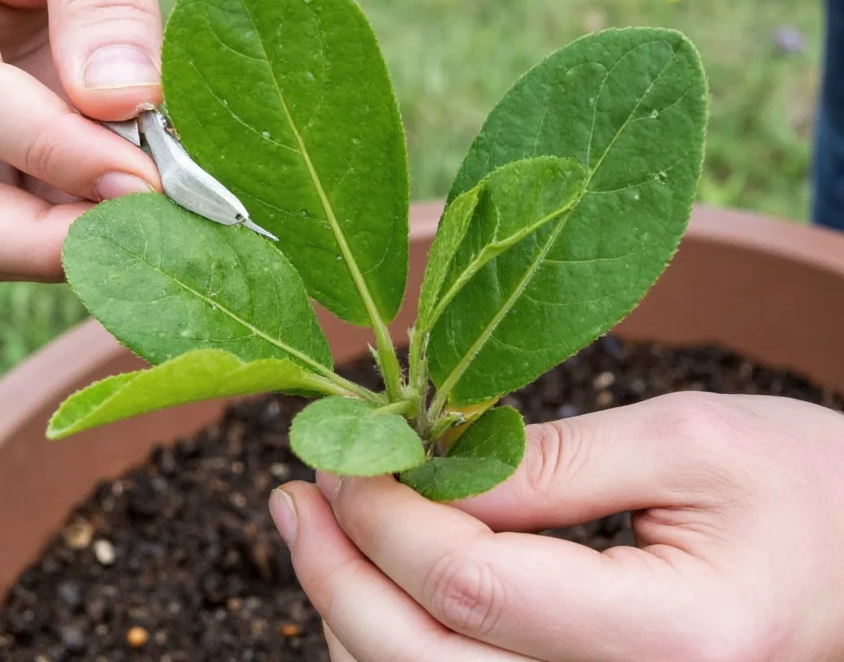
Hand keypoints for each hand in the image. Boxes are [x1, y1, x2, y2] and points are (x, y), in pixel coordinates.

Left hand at [270, 392, 843, 660]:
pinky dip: (397, 641)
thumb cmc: (809, 491)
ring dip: (351, 611)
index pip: (473, 588)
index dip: (386, 515)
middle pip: (425, 661)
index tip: (341, 451)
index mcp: (674, 640)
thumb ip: (549, 461)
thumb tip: (420, 462)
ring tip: (315, 526)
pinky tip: (376, 579)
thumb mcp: (690, 443)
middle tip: (292, 494)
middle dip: (338, 573)